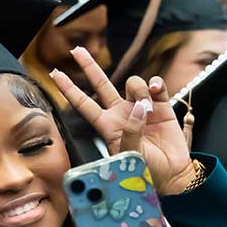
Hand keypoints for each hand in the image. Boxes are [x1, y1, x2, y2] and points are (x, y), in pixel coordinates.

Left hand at [51, 48, 195, 194]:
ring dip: (139, 89)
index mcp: (109, 126)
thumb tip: (139, 108)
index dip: (70, 89)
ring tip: (148, 108)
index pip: (84, 104)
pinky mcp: (161, 105)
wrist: (172, 175)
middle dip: (89, 67)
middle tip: (77, 50)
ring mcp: (141, 107)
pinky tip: (156, 90)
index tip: (55, 74)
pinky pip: (155, 84)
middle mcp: (122, 113)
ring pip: (133, 83)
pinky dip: (155, 83)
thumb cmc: (146, 171)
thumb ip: (131, 132)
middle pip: (101, 84)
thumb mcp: (131, 157)